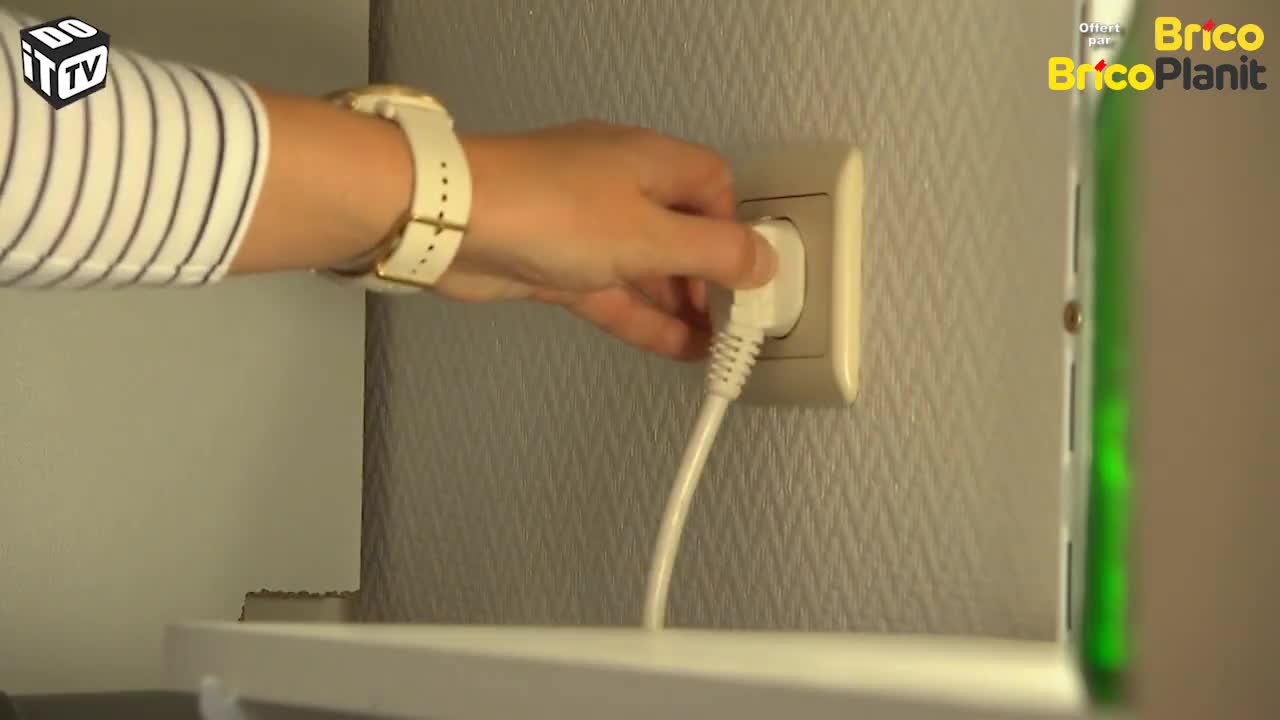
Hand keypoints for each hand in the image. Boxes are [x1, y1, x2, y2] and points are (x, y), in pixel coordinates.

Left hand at [438, 121, 776, 360]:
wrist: (455, 222)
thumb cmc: (550, 209)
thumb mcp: (651, 236)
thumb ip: (714, 252)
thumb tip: (765, 260)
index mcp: (651, 160)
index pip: (714, 187)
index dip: (734, 230)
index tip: (748, 274)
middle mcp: (620, 185)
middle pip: (681, 230)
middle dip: (708, 277)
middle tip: (733, 322)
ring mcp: (585, 224)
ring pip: (646, 268)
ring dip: (678, 306)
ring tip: (713, 348)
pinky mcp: (555, 262)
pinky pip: (613, 291)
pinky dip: (642, 318)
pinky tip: (673, 349)